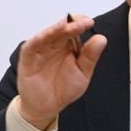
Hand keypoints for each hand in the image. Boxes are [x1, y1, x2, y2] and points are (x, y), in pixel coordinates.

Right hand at [16, 15, 106, 129]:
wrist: (47, 107)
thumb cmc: (63, 88)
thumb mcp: (82, 73)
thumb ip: (90, 56)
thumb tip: (101, 39)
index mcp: (68, 45)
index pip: (74, 28)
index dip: (80, 23)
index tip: (89, 23)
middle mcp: (54, 44)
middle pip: (62, 29)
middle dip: (72, 25)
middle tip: (83, 23)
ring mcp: (41, 49)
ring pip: (48, 34)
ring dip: (57, 29)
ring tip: (67, 24)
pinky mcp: (28, 57)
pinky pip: (33, 45)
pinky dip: (40, 38)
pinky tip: (48, 34)